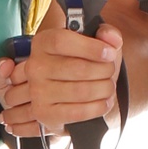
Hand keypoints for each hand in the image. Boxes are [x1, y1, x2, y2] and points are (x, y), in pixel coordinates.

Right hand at [0, 6, 122, 138]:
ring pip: (82, 91)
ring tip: (109, 86)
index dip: (91, 47)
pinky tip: (105, 101)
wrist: (66, 93)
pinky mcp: (43, 113)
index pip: (62, 41)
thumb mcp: (94, 43)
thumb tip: (112, 39)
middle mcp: (35, 66)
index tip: (110, 53)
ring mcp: (37, 91)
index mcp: (43, 43)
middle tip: (110, 71)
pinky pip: (78, 112)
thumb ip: (107, 35)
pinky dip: (98, 107)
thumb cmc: (81, 63)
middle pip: (78, 68)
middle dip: (104, 70)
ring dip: (104, 89)